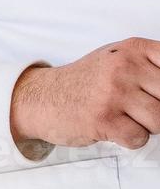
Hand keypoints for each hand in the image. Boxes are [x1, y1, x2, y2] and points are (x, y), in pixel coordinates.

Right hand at [10, 38, 159, 149]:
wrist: (40, 97)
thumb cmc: (85, 82)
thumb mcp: (118, 59)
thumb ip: (152, 67)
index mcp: (133, 49)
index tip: (154, 95)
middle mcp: (124, 67)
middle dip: (158, 108)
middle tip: (139, 108)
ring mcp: (113, 93)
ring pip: (159, 121)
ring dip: (146, 126)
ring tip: (127, 117)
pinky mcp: (103, 119)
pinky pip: (139, 138)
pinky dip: (130, 139)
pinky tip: (114, 127)